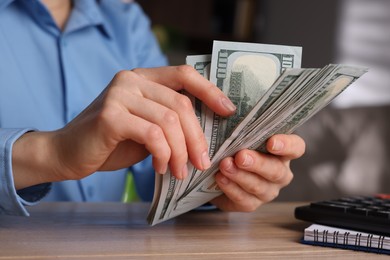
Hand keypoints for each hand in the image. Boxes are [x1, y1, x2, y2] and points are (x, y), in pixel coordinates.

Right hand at [12, 66, 235, 188]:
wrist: (67, 153)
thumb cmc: (111, 142)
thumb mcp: (146, 128)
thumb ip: (169, 122)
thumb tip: (204, 134)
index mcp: (143, 78)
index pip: (184, 74)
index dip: (210, 90)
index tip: (228, 111)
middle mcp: (131, 79)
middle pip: (181, 104)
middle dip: (197, 137)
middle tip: (202, 162)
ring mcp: (120, 94)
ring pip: (169, 120)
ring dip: (180, 151)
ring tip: (179, 171)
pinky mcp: (110, 115)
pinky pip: (152, 134)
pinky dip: (163, 154)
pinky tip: (161, 168)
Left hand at [211, 134, 304, 211]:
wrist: (217, 175)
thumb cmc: (234, 149)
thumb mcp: (240, 137)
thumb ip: (243, 130)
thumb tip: (231, 114)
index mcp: (282, 152)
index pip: (296, 147)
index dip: (286, 145)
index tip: (271, 142)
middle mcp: (280, 172)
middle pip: (276, 170)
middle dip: (257, 163)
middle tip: (241, 156)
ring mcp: (267, 190)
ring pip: (259, 186)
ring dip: (241, 175)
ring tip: (225, 165)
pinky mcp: (252, 204)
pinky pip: (244, 199)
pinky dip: (231, 188)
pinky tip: (220, 178)